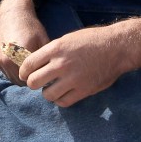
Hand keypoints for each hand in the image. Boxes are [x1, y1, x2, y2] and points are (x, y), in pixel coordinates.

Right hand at [0, 0, 48, 83]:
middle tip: (39, 75)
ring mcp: (1, 61)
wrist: (14, 14)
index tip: (45, 75)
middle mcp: (9, 60)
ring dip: (22, 79)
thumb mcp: (43, 40)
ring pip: (14, 80)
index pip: (33, 76)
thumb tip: (52, 73)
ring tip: (31, 72)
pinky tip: (22, 68)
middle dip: (31, 80)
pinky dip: (14, 74)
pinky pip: (7, 74)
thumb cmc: (31, 27)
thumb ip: (45, 58)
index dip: (40, 77)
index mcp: (22, 54)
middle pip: (22, 81)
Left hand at [20, 17, 140, 106]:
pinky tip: (62, 94)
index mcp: (56, 48)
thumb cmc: (92, 40)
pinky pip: (63, 102)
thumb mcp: (67, 39)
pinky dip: (59, 100)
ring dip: (47, 93)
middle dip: (33, 83)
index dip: (24, 71)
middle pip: (33, 81)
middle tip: (38, 82)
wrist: (116, 47)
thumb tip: (36, 64)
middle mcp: (61, 64)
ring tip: (51, 88)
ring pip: (47, 95)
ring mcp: (72, 79)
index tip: (25, 74)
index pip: (28, 64)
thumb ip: (51, 52)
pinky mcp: (83, 90)